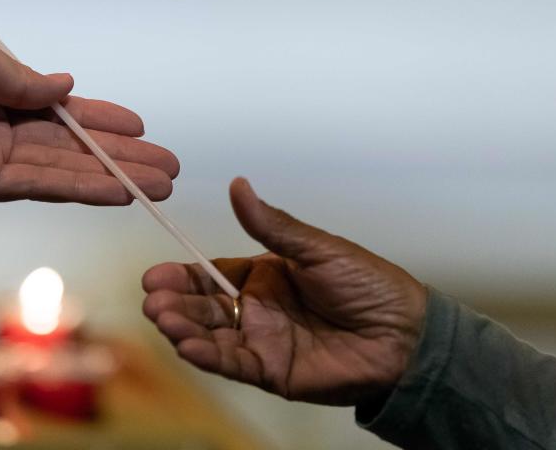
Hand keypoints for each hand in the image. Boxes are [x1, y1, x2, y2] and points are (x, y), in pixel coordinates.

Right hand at [142, 178, 426, 404]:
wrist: (404, 334)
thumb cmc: (366, 284)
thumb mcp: (316, 248)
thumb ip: (272, 226)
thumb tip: (237, 185)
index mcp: (264, 275)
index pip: (211, 276)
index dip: (182, 276)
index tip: (154, 276)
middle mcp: (256, 309)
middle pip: (203, 307)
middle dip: (174, 304)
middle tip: (152, 300)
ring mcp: (262, 341)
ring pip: (212, 336)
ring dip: (184, 329)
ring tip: (163, 319)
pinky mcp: (272, 371)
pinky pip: (233, 363)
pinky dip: (208, 356)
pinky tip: (187, 346)